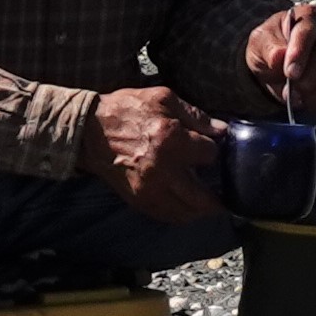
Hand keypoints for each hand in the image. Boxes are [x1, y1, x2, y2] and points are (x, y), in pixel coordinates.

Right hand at [92, 84, 225, 224]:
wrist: (89, 131)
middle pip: (203, 198)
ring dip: (201, 210)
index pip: (210, 155)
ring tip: (207, 203)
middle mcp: (163, 170)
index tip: (211, 149)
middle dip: (218, 198)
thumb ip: (195, 115)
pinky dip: (181, 214)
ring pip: (187, 213)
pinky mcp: (139, 200)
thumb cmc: (126, 110)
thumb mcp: (163, 98)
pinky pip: (167, 216)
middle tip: (226, 196)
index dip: (214, 151)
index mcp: (171, 140)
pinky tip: (185, 205)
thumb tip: (221, 130)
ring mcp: (150, 189)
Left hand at [244, 0, 315, 114]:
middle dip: (308, 78)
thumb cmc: (269, 48)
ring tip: (298, 99)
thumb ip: (268, 48)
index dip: (299, 54)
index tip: (290, 73)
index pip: (307, 32)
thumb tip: (279, 56)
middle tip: (292, 92)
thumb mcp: (259, 43)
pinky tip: (309, 103)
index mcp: (308, 16)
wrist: (276, 65)